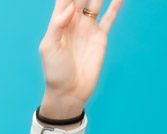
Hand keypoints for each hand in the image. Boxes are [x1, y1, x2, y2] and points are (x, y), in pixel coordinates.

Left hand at [38, 0, 122, 117]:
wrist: (69, 91)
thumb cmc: (55, 72)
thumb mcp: (49, 48)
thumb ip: (57, 26)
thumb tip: (69, 7)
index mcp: (59, 21)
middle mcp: (74, 21)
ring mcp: (88, 27)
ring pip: (97, 1)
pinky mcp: (101, 36)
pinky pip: (110, 15)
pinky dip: (117, 4)